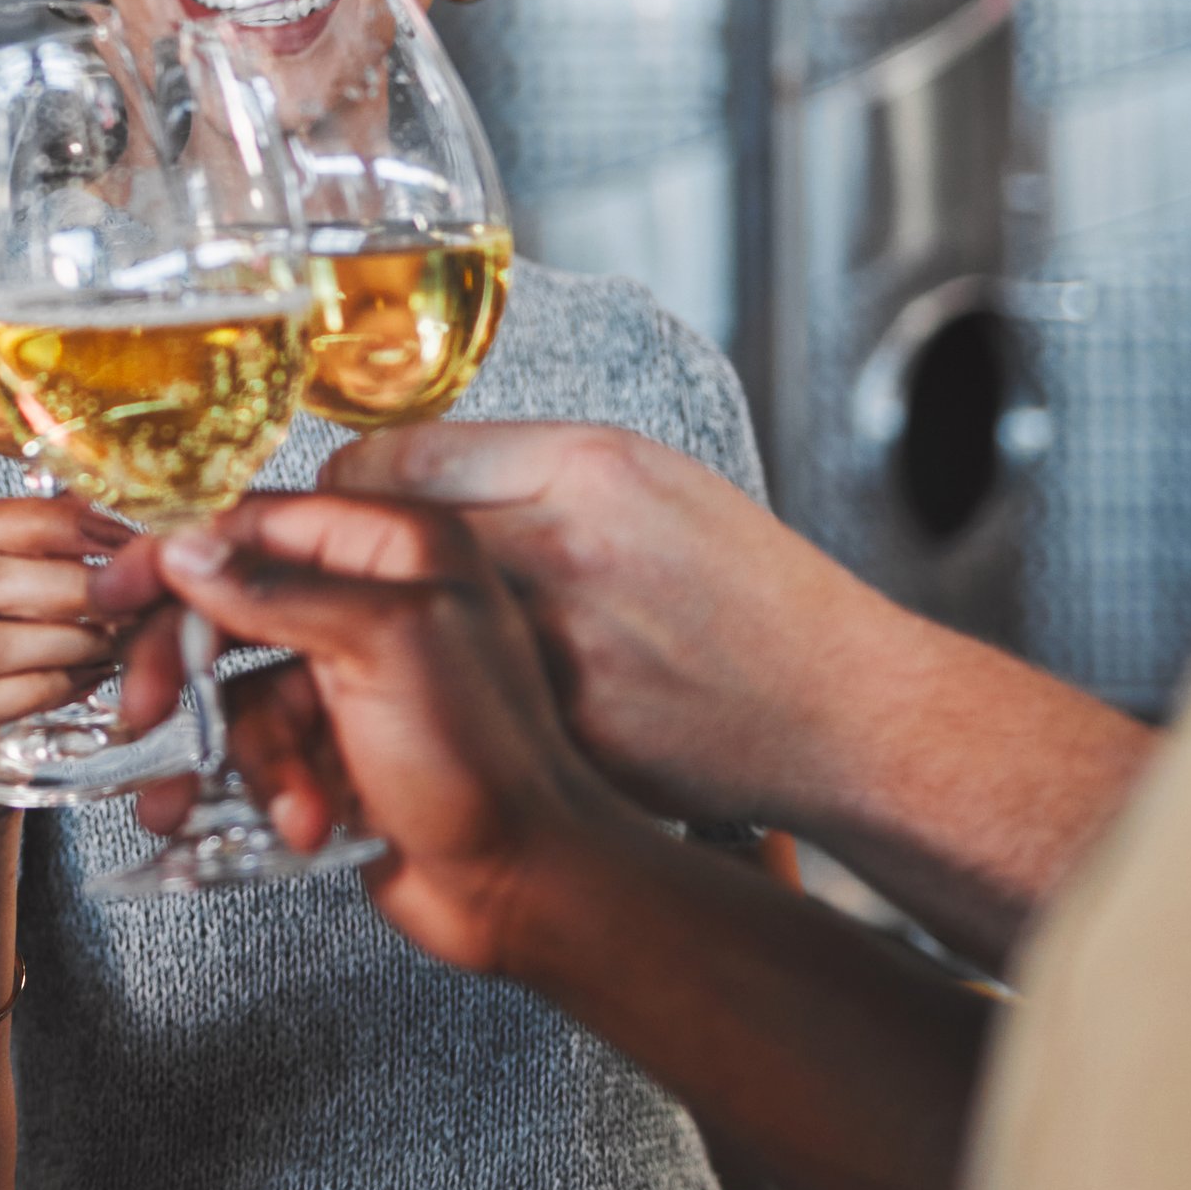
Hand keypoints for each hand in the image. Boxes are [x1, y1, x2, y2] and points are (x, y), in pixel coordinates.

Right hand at [96, 496, 629, 974]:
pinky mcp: (332, 745)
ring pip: (235, 691)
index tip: (116, 592)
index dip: (179, 556)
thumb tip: (188, 550)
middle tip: (145, 714)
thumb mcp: (379, 646)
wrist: (521, 884)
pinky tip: (303, 821)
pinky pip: (257, 750)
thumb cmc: (482, 761)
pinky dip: (271, 788)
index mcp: (397, 548)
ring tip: (281, 801)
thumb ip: (277, 591)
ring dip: (245, 756)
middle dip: (186, 671)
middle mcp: (371, 600)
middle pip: (230, 608)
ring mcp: (350, 675)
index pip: (258, 524)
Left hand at [322, 422, 911, 830]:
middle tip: (358, 578)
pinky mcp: (558, 733)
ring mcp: (557, 649)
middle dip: (356, 561)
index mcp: (585, 468)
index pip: (394, 456)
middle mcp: (562, 549)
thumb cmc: (750, 592)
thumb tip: (413, 470)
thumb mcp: (651, 477)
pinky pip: (453, 704)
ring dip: (390, 635)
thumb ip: (527, 466)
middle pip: (382, 542)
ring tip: (412, 642)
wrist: (838, 710)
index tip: (352, 504)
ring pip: (404, 631)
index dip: (354, 485)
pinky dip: (443, 702)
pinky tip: (470, 703)